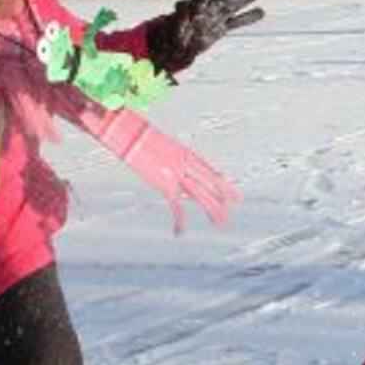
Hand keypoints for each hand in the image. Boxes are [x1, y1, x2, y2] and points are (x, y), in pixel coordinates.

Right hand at [123, 128, 241, 233]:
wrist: (130, 133)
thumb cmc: (138, 135)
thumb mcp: (157, 144)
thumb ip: (164, 154)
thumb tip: (163, 158)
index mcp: (185, 152)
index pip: (210, 171)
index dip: (224, 184)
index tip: (234, 193)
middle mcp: (185, 162)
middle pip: (210, 182)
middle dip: (223, 197)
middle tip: (233, 209)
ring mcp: (176, 173)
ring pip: (200, 195)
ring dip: (212, 210)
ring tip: (220, 223)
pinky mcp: (164, 183)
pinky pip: (175, 205)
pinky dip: (179, 220)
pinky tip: (180, 231)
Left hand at [147, 0, 264, 74]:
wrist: (173, 48)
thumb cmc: (170, 38)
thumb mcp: (172, 29)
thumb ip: (179, 17)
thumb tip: (181, 3)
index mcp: (192, 10)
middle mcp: (205, 11)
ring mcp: (214, 19)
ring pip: (231, 8)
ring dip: (242, 2)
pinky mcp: (220, 29)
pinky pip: (235, 22)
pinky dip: (247, 18)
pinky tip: (261, 12)